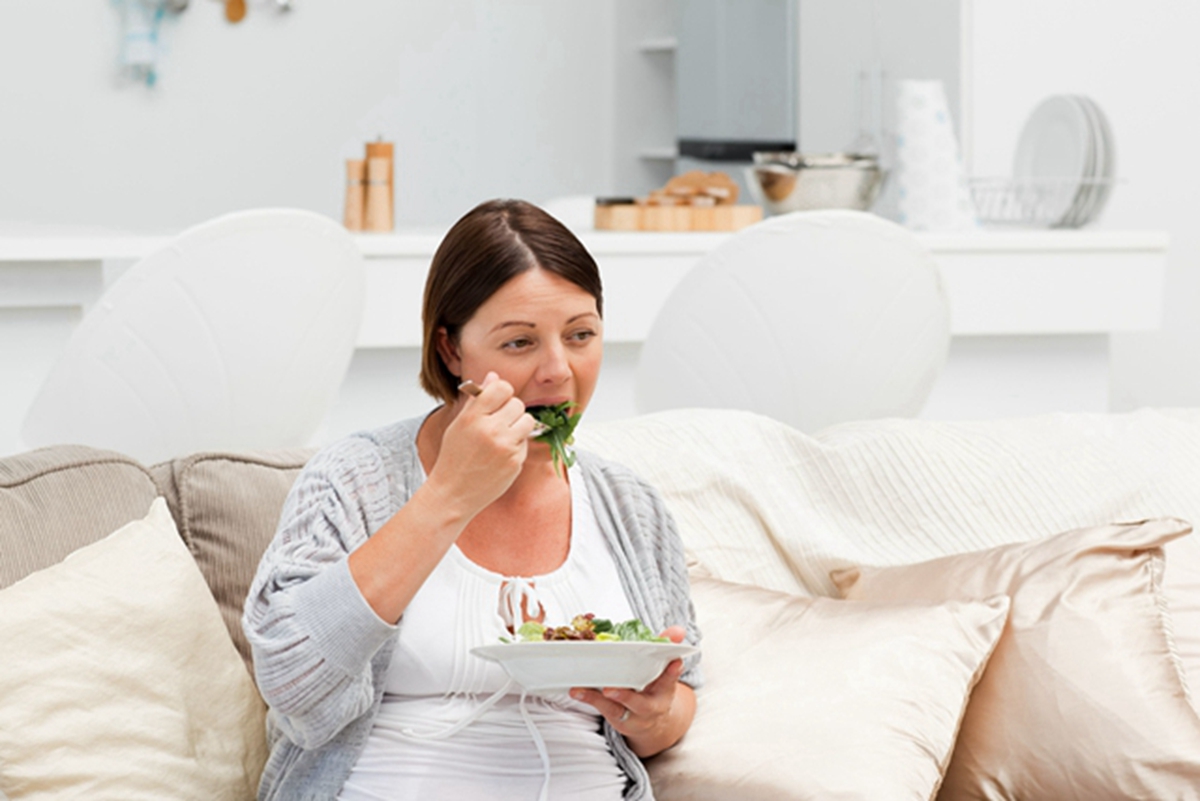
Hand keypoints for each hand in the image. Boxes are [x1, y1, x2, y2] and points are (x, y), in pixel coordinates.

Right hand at [427, 372, 537, 515]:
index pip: (502, 387)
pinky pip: (525, 442)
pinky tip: (501, 454)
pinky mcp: (516, 462)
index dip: (502, 392)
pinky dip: (517, 446)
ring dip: (518, 426)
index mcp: (473, 417)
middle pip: (517, 403)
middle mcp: (490, 430)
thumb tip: (493, 376)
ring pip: (527, 421)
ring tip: (503, 436)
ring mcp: (505, 447)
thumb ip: (478, 400)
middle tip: (500, 421)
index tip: (499, 399)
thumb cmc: (454, 458)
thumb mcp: (459, 424)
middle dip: (511, 410)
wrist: (453, 493)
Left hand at [569, 625, 689, 754]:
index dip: (672, 672)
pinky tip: (576, 690)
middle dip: (626, 697)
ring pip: (615, 709)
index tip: (674, 662)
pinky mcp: (616, 718)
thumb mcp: (662, 671)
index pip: (670, 681)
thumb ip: (667, 649)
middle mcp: (649, 707)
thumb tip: (678, 631)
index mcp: (664, 691)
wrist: (651, 722)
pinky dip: (588, 698)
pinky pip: (601, 709)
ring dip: (598, 699)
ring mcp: (631, 716)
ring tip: (582, 690)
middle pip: (640, 704)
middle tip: (610, 689)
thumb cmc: (654, 688)